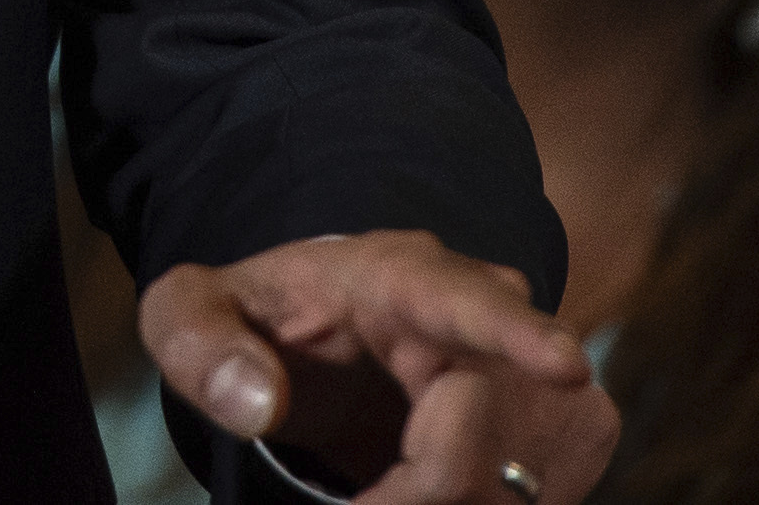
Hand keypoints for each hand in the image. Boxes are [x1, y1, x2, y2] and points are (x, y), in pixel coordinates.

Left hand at [139, 232, 611, 504]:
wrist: (325, 328)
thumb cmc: (264, 315)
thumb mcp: (195, 311)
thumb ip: (199, 340)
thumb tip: (258, 402)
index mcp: (399, 275)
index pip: (466, 300)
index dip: (518, 334)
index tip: (563, 366)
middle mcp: (483, 313)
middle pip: (478, 429)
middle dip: (416, 487)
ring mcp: (531, 374)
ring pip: (514, 477)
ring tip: (377, 492)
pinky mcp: (557, 430)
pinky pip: (534, 497)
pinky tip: (421, 495)